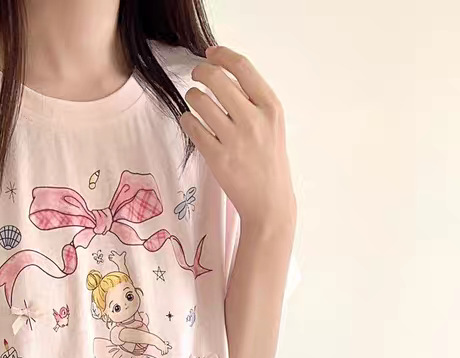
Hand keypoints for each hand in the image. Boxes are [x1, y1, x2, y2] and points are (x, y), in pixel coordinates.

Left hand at [180, 46, 295, 233]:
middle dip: (200, 72)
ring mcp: (234, 140)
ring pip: (200, 101)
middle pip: (216, 79)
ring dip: (192, 96)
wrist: (269, 202)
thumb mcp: (272, 124)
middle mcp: (253, 120)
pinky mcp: (217, 158)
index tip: (210, 53)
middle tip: (196, 76)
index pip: (242, 67)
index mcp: (270, 107)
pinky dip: (187, 119)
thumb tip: (224, 74)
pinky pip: (192, 127)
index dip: (221, 55)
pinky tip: (190, 120)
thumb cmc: (269, 161)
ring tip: (194, 102)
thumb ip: (253, 100)